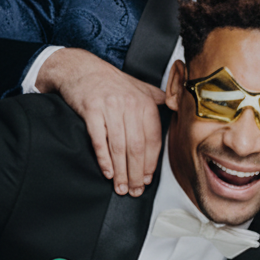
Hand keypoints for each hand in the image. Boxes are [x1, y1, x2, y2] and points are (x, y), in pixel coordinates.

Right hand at [37, 48, 164, 195]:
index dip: (151, 163)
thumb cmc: (112, 82)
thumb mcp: (140, 87)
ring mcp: (110, 107)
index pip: (153, 140)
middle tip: (135, 190)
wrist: (81, 69)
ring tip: (121, 187)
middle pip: (137, 147)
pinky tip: (107, 172)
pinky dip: (103, 159)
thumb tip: (177, 110)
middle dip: (137, 173)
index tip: (147, 180)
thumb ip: (158, 100)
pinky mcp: (91, 110)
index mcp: (145, 103)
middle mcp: (130, 105)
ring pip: (119, 147)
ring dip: (121, 171)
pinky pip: (99, 140)